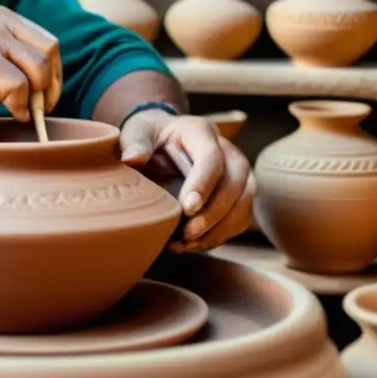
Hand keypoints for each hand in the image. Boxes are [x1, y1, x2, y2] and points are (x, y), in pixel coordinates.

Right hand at [0, 5, 62, 129]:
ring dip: (37, 99)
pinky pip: (21, 86)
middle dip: (50, 86)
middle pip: (50, 52)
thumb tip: (47, 88)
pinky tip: (8, 115)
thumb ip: (8, 61)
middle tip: (36, 111)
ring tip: (20, 114)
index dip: (52, 75)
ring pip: (40, 69)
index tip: (41, 100)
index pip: (47, 43)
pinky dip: (20, 108)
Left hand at [120, 108, 254, 252]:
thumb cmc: (150, 137)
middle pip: (235, 183)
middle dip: (214, 213)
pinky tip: (194, 245)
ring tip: (188, 244)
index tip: (187, 209)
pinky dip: (221, 235)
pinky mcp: (239, 194)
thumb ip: (135, 143)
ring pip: (244, 203)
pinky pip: (240, 218)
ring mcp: (238, 173)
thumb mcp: (138, 133)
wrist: (162, 142)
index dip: (203, 184)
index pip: (212, 158)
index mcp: (202, 132)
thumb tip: (132, 159)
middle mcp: (228, 150)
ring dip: (220, 229)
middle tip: (188, 234)